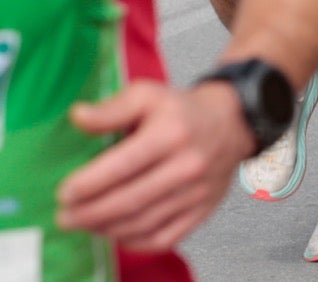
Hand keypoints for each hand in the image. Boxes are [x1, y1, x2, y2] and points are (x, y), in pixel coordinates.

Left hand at [56, 80, 255, 251]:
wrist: (232, 123)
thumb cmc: (182, 110)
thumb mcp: (147, 95)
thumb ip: (111, 108)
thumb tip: (77, 116)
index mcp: (171, 133)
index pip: (123, 165)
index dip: (89, 184)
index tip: (64, 193)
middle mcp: (188, 165)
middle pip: (130, 200)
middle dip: (90, 214)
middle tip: (65, 217)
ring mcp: (197, 192)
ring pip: (144, 223)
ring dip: (106, 229)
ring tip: (84, 224)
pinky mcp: (203, 210)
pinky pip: (164, 237)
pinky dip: (134, 241)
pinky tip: (115, 232)